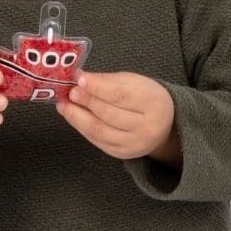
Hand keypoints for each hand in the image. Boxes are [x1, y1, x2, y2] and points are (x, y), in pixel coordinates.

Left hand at [56, 71, 181, 167]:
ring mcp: (135, 144)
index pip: (120, 95)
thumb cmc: (146, 98)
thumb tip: (79, 77)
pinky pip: (98, 141)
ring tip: (64, 106)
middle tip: (69, 92)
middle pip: (109, 114)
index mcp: (153, 103)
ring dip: (77, 118)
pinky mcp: (123, 153)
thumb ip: (108, 80)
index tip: (79, 79)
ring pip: (100, 131)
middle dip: (85, 102)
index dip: (97, 87)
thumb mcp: (135, 82)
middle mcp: (147, 127)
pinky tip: (74, 117)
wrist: (165, 125)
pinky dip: (82, 128)